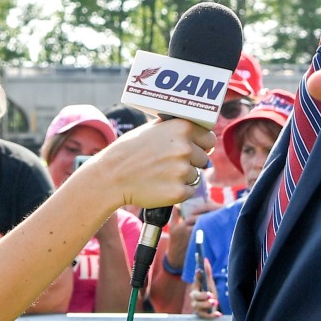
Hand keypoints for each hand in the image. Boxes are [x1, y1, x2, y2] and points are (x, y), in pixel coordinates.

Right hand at [70, 118, 212, 210]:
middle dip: (190, 162)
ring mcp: (182, 171)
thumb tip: (200, 133)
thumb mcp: (152, 129)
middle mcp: (185, 148)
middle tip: (167, 163)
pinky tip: (160, 185)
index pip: (209, 138)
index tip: (193, 148)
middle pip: (203, 159)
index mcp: (181, 128)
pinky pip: (188, 191)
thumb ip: (177, 130)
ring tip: (160, 174)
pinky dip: (178, 191)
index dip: (201, 144)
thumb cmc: (130, 151)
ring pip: (195, 176)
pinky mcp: (178, 192)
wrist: (111, 176)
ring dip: (182, 177)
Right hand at [190, 258, 221, 318]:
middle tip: (211, 294)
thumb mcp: (210, 283)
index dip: (197, 277)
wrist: (213, 308)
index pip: (195, 282)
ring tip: (215, 302)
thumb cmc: (210, 294)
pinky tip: (218, 314)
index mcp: (195, 288)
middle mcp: (194, 298)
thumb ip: (207, 272)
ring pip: (198, 306)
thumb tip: (206, 259)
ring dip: (207, 304)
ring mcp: (196, 307)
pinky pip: (205, 316)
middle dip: (202, 295)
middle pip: (195, 296)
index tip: (200, 271)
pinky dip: (212, 315)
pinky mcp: (201, 315)